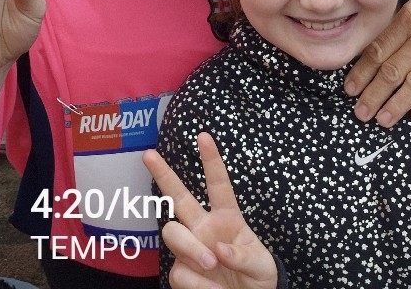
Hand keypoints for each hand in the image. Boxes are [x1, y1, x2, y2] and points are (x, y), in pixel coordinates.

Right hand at [144, 133, 277, 288]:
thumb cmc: (257, 279)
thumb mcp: (262, 266)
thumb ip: (243, 255)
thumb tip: (217, 249)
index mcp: (227, 219)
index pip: (219, 185)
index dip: (211, 161)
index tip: (204, 136)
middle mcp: (203, 228)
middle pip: (178, 197)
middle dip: (163, 174)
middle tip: (148, 155)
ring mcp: (189, 250)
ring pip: (172, 233)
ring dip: (190, 249)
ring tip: (211, 265)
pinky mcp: (181, 273)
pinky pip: (179, 272)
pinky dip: (197, 284)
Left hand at [345, 0, 410, 125]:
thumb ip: (401, 22)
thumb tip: (378, 46)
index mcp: (409, 17)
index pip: (379, 50)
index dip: (362, 72)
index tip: (350, 88)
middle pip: (393, 70)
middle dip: (374, 94)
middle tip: (360, 113)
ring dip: (397, 104)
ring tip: (383, 120)